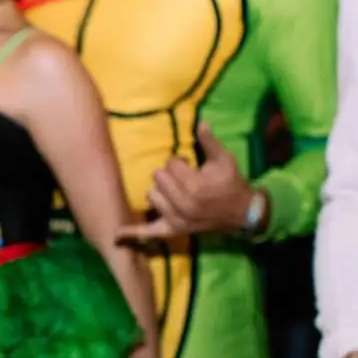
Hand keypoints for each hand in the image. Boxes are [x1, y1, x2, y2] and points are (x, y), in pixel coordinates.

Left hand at [117, 124, 258, 242]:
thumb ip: (209, 142)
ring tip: (174, 192)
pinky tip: (115, 235)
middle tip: (184, 178)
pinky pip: (149, 232)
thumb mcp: (224, 160)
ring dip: (160, 191)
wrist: (241, 214)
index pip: (170, 165)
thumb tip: (200, 122)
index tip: (190, 166)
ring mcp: (176, 219)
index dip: (179, 162)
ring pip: (152, 195)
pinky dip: (133, 234)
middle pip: (158, 178)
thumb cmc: (231, 184)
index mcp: (195, 185)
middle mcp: (183, 204)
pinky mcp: (173, 230)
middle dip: (169, 174)